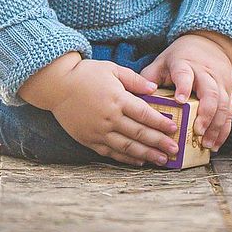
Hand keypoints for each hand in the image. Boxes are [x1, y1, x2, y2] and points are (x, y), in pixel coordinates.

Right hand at [28, 57, 181, 166]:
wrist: (57, 85)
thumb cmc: (86, 74)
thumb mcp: (112, 70)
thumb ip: (134, 80)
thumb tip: (154, 89)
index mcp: (117, 99)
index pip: (144, 113)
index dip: (161, 122)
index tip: (174, 128)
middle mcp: (109, 118)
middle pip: (139, 133)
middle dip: (159, 142)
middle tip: (175, 149)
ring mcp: (99, 131)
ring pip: (127, 147)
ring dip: (146, 154)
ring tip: (162, 160)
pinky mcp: (89, 140)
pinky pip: (111, 153)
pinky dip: (126, 158)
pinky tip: (139, 161)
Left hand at [139, 33, 231, 150]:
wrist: (209, 44)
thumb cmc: (179, 58)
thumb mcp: (162, 62)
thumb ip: (148, 79)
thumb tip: (133, 101)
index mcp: (185, 64)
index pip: (185, 74)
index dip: (183, 86)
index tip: (180, 100)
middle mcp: (206, 73)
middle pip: (210, 92)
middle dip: (206, 113)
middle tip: (197, 131)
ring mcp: (219, 82)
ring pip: (223, 104)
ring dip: (216, 126)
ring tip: (206, 144)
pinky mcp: (228, 92)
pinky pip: (229, 112)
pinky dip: (224, 130)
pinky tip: (215, 144)